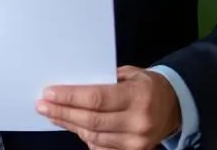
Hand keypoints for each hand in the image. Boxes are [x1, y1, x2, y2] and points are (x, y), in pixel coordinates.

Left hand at [37, 66, 181, 149]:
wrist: (174, 107)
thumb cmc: (146, 86)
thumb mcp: (130, 74)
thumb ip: (104, 80)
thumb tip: (70, 85)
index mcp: (138, 96)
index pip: (96, 98)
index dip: (70, 97)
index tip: (49, 93)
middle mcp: (138, 121)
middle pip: (91, 120)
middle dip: (63, 113)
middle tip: (42, 105)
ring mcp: (136, 141)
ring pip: (93, 136)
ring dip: (70, 125)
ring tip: (53, 115)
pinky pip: (101, 147)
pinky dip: (84, 137)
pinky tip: (72, 125)